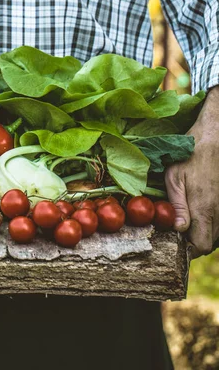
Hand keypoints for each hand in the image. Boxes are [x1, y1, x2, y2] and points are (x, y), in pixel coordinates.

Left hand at [165, 86, 218, 257]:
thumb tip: (179, 230)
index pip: (200, 246)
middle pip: (209, 244)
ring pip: (218, 235)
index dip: (187, 250)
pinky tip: (201, 216)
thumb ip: (177, 206)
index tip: (176, 243)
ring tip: (189, 224)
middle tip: (180, 234)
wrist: (213, 140)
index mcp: (204, 209)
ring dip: (204, 234)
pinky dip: (213, 225)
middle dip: (194, 243)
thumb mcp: (174, 178)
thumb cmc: (189, 156)